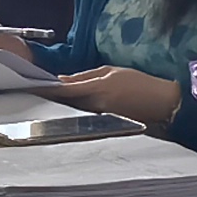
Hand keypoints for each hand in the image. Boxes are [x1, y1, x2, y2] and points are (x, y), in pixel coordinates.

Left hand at [53, 64, 178, 128]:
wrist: (161, 103)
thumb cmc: (139, 82)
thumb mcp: (113, 71)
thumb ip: (86, 75)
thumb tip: (63, 79)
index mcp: (98, 88)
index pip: (66, 89)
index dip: (49, 89)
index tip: (35, 86)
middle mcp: (96, 106)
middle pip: (68, 102)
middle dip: (56, 97)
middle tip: (41, 89)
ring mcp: (99, 117)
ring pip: (75, 110)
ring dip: (66, 104)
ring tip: (55, 97)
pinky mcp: (104, 125)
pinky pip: (85, 116)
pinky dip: (78, 111)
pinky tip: (75, 107)